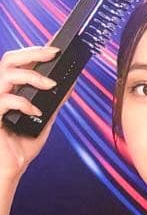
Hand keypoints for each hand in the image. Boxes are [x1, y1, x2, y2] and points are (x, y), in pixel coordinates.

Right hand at [0, 46, 60, 182]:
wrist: (9, 169)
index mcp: (8, 89)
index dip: (35, 51)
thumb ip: (53, 101)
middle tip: (55, 53)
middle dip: (33, 52)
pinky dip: (24, 102)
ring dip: (32, 76)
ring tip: (50, 85)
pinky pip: (4, 100)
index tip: (56, 45)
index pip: (18, 62)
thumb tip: (71, 83)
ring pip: (6, 74)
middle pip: (8, 59)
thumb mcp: (44, 119)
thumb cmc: (21, 145)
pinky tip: (36, 111)